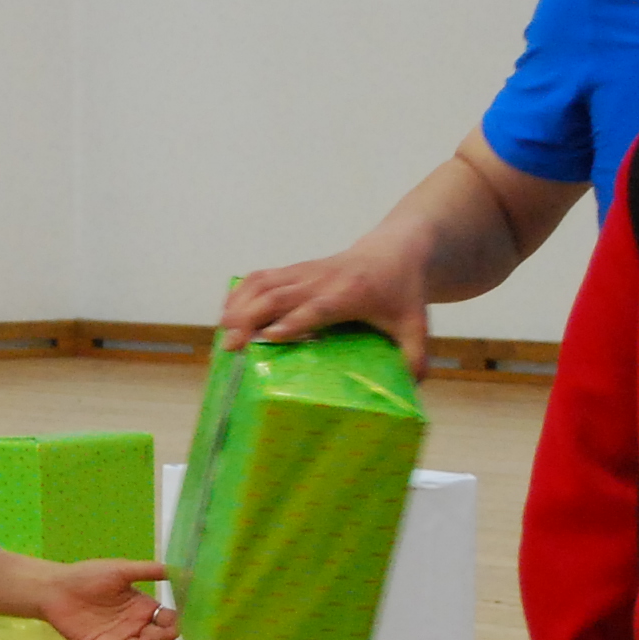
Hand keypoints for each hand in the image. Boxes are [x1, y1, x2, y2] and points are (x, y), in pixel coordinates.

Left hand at [28, 556, 175, 639]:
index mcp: (143, 607)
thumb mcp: (121, 570)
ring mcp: (121, 639)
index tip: (181, 623)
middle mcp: (136, 625)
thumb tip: (181, 570)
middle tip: (165, 635)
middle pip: (161, 638)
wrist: (55, 589)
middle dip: (167, 638)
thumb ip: (149, 571)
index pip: (169, 619)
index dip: (177, 622)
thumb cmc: (88, 576)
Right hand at [219, 240, 429, 357]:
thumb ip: (415, 356)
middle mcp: (323, 280)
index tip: (268, 339)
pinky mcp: (295, 269)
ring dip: (239, 305)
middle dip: (251, 317)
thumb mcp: (416, 325)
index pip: (317, 307)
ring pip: (264, 282)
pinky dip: (240, 291)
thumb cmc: (402, 292)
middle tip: (230, 345)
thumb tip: (412, 389)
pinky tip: (227, 312)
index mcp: (351, 294)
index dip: (292, 322)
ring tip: (222, 332)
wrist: (395, 250)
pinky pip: (261, 276)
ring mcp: (306, 272)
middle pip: (280, 295)